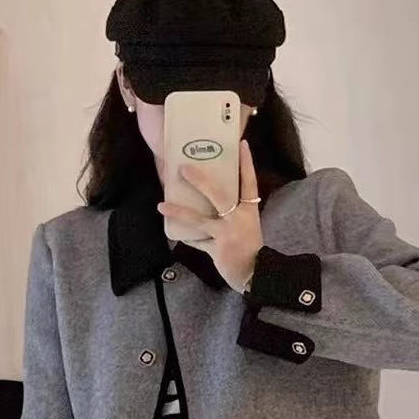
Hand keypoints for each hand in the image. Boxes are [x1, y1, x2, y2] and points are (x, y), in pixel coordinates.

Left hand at [157, 138, 263, 293]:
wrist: (257, 274)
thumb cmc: (252, 248)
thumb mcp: (248, 226)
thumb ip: (234, 212)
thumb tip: (216, 200)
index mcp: (249, 211)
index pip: (249, 182)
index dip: (246, 163)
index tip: (241, 144)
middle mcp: (238, 218)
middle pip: (218, 195)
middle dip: (200, 181)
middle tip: (183, 168)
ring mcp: (227, 234)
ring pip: (199, 219)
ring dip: (179, 212)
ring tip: (161, 205)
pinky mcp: (217, 249)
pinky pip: (198, 242)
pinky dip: (187, 238)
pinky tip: (175, 234)